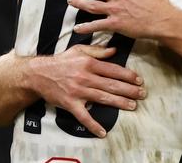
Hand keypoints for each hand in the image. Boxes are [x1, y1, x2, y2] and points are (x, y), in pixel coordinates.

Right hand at [28, 44, 145, 137]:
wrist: (38, 74)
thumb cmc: (61, 61)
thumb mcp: (79, 50)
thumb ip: (98, 51)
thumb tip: (114, 50)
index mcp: (89, 63)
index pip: (113, 70)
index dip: (128, 75)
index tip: (139, 80)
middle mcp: (86, 77)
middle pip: (112, 84)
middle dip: (129, 90)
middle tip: (142, 94)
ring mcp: (78, 91)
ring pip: (103, 98)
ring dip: (119, 103)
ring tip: (132, 106)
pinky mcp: (70, 103)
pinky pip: (84, 116)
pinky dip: (93, 125)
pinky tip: (103, 132)